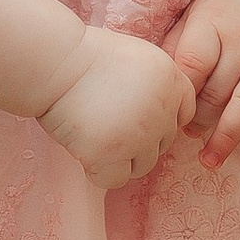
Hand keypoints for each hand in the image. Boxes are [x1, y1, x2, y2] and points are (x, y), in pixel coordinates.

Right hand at [38, 24, 196, 187]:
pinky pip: (116, 180)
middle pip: (163, 144)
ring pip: (143, 166)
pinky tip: (84, 149)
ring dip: (120, 158)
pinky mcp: (112, 155)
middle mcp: (163, 110)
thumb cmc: (86, 58)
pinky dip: (99, 171)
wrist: (54, 62)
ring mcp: (139, 135)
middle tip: (106, 122)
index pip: (184, 114)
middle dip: (139, 140)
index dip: (161, 118)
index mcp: (172, 81)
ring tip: (94, 134)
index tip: (135, 113)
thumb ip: (157, 87)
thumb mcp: (138, 59)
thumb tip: (161, 120)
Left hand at [169, 0, 239, 169]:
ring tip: (210, 159)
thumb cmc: (229, 15)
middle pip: (218, 90)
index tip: (169, 111)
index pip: (193, 64)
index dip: (180, 93)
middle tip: (188, 133)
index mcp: (214, 22)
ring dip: (228, 136)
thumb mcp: (198, 14)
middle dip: (199, 119)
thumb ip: (176, 46)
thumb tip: (152, 86)